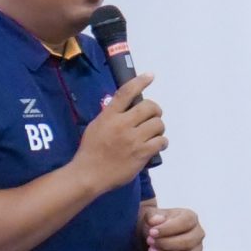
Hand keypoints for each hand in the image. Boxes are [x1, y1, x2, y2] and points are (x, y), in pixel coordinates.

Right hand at [70, 72, 166, 193]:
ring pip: (158, 124)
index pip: (126, 93)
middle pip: (149, 107)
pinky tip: (156, 145)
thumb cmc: (90, 150)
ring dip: (159, 128)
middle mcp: (122, 124)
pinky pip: (161, 141)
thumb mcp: (96, 126)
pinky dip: (162, 142)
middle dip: (155, 110)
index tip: (150, 75)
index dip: (140, 81)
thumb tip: (126, 107)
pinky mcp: (142, 153)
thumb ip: (111, 115)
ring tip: (153, 134)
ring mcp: (133, 139)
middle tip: (153, 117)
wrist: (89, 175)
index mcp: (109, 116)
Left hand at [144, 205, 204, 250]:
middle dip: (166, 243)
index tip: (152, 232)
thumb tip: (156, 220)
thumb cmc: (156, 224)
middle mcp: (198, 233)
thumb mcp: (151, 216)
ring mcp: (197, 249)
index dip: (168, 229)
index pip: (185, 223)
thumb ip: (152, 216)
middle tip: (149, 242)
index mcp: (191, 217)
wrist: (155, 237)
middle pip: (187, 242)